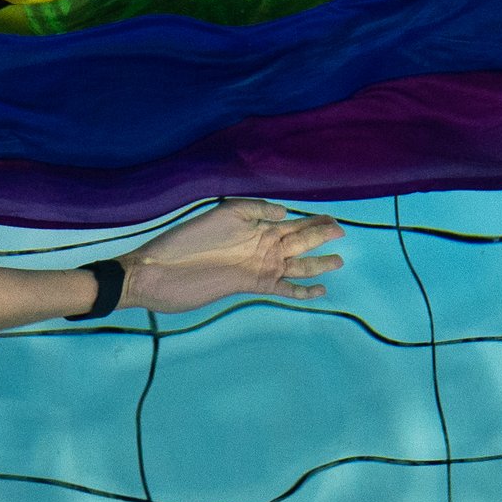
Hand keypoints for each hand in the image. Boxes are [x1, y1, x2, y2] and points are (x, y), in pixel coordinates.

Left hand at [120, 199, 347, 311]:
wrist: (158, 272)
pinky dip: (301, 290)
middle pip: (297, 241)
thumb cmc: (185, 240)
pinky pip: (281, 287)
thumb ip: (254, 210)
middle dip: (319, 237)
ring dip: (316, 263)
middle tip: (343, 233)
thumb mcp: (221, 215)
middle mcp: (259, 246)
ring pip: (295, 265)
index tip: (334, 219)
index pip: (290, 222)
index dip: (312, 221)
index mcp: (254, 226)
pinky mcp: (249, 286)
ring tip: (338, 261)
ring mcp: (257, 267)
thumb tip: (284, 212)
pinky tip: (319, 292)